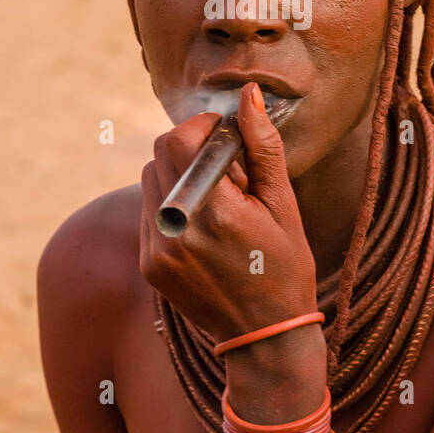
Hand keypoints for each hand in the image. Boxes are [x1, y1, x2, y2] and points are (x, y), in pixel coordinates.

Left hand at [139, 82, 317, 347]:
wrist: (263, 337)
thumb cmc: (285, 267)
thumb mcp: (283, 204)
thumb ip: (262, 146)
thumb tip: (248, 95)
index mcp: (213, 209)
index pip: (180, 139)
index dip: (202, 126)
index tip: (227, 135)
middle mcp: (175, 228)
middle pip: (160, 153)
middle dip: (191, 146)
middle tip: (227, 168)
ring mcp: (156, 248)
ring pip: (150, 179)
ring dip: (178, 174)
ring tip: (217, 199)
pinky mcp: (148, 264)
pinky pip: (148, 211)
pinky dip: (171, 204)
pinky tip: (204, 225)